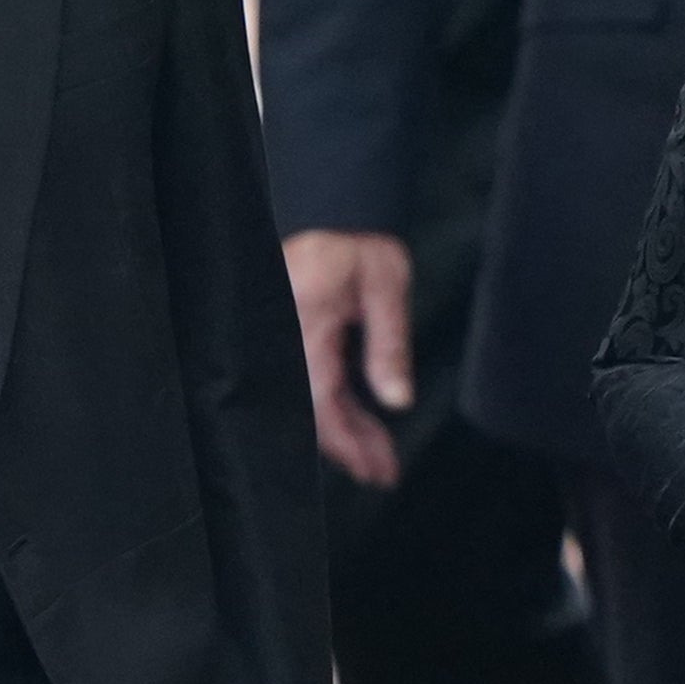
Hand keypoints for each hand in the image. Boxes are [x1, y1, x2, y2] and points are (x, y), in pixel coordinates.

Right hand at [286, 230, 415, 489]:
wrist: (331, 209)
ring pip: (312, 404)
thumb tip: (397, 400)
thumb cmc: (357, 242)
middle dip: (350, 449)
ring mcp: (287, 344)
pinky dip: (334, 407)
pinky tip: (358, 422)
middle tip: (382, 474)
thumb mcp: (386, 289)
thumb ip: (389, 347)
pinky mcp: (294, 340)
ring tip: (376, 456)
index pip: (323, 406)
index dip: (351, 446)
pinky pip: (311, 384)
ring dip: (344, 432)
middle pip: (314, 415)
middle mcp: (289, 345)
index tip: (378, 471)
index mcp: (305, 334)